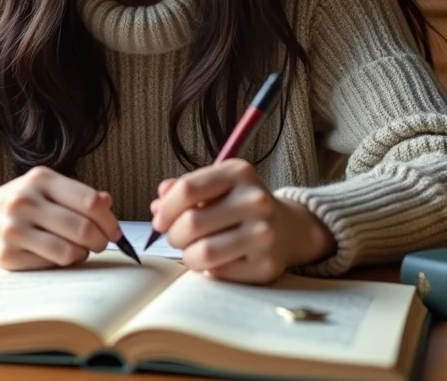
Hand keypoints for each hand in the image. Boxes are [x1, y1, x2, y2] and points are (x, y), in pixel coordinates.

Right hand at [0, 166, 121, 270]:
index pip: (89, 202)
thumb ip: (79, 194)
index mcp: (41, 179)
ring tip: (80, 250)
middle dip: (101, 241)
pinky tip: (59, 255)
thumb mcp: (47, 188)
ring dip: (83, 254)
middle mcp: (25, 201)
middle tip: (101, 243)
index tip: (115, 231)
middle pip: (82, 229)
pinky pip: (51, 265)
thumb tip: (108, 203)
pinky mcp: (8, 256)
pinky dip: (63, 263)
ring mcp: (14, 229)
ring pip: (69, 252)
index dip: (109, 221)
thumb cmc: (22, 202)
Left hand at [150, 158, 335, 283]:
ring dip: (188, 256)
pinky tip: (217, 260)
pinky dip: (209, 270)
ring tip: (193, 251)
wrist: (289, 229)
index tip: (160, 221)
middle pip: (190, 223)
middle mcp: (256, 200)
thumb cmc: (241, 205)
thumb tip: (158, 205)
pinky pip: (218, 273)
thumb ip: (184, 190)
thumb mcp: (217, 186)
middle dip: (174, 235)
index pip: (187, 190)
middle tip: (177, 238)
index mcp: (239, 173)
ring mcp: (264, 234)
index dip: (165, 210)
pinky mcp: (266, 265)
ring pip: (202, 253)